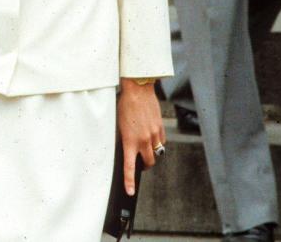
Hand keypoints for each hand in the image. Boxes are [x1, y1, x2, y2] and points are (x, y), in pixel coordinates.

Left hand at [118, 78, 165, 195]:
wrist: (138, 90)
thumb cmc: (125, 105)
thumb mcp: (119, 124)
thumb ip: (124, 138)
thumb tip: (127, 148)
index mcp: (129, 141)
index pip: (129, 166)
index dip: (129, 181)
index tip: (130, 192)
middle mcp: (144, 140)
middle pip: (149, 163)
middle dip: (145, 166)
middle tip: (141, 164)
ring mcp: (154, 134)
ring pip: (157, 153)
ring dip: (152, 154)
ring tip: (145, 148)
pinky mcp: (161, 128)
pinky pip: (161, 141)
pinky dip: (157, 142)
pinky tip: (151, 135)